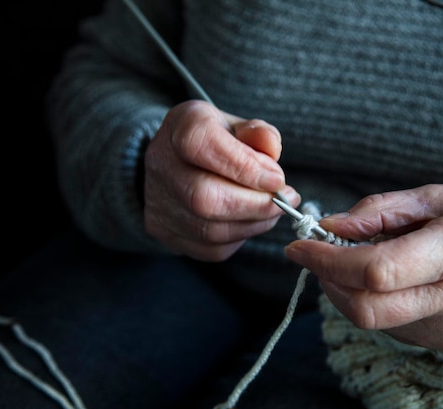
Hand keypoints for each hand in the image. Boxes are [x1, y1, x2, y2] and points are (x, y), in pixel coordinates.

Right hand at [144, 100, 299, 260]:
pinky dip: (241, 237)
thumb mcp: (241, 127)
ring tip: (274, 210)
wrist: (181, 163)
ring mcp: (158, 202)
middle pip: (204, 197)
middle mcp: (161, 163)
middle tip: (285, 200)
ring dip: (254, 223)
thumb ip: (260, 134)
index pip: (202, 145)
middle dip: (256, 204)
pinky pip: (211, 248)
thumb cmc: (219, 142)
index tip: (277, 179)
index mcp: (182, 125)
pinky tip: (251, 221)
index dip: (244, 166)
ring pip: (210, 229)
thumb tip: (272, 148)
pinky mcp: (165, 232)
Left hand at [285, 184, 442, 352]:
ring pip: (374, 322)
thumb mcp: (440, 196)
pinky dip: (373, 303)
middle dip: (326, 281)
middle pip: (366, 308)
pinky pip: (394, 328)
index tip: (299, 245)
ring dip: (345, 292)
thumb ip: (381, 211)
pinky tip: (383, 280)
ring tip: (353, 260)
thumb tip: (331, 226)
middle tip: (315, 255)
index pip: (376, 270)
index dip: (327, 260)